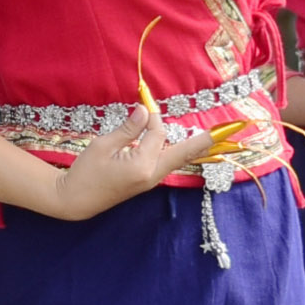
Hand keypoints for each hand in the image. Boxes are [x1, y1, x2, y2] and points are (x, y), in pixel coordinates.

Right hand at [44, 99, 226, 215]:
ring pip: (177, 160)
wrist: (76, 201)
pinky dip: (177, 152)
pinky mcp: (146, 182)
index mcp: (141, 165)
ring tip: (214, 138)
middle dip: (204, 141)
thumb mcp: (103, 145)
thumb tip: (146, 112)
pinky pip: (167, 164)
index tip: (145, 103)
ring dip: (192, 147)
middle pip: (183, 153)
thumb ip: (128, 129)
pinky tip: (186, 147)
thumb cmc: (85, 172)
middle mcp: (151, 175)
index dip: (152, 117)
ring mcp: (150, 181)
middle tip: (229, 131)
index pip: (157, 134)